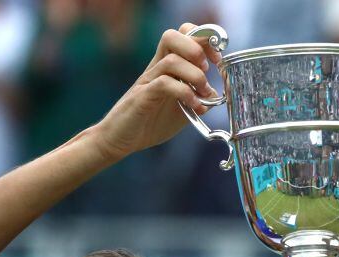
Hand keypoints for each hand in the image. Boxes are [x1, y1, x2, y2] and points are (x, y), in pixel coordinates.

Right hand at [93, 23, 220, 160]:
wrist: (121, 139)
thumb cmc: (149, 122)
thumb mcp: (181, 110)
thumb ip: (197, 98)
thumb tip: (215, 94)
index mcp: (166, 66)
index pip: (183, 34)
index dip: (204, 39)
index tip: (217, 60)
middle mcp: (156, 67)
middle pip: (173, 35)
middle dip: (197, 48)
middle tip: (208, 70)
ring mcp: (148, 80)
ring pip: (171, 60)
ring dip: (195, 75)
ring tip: (203, 93)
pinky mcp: (142, 97)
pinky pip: (164, 84)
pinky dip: (185, 93)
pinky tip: (193, 106)